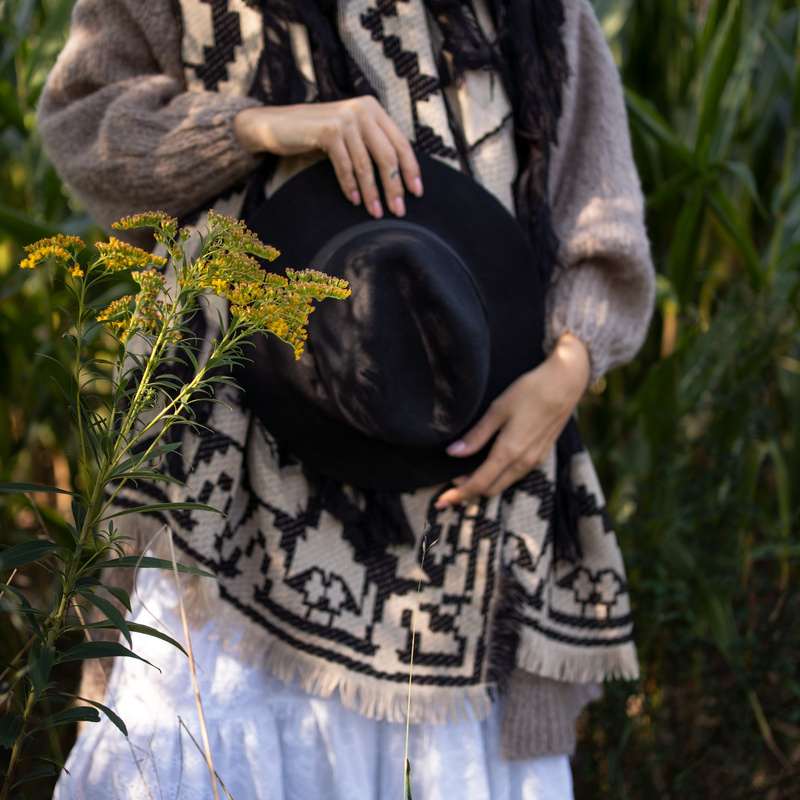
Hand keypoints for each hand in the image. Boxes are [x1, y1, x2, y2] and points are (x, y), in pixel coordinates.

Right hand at [234, 97, 421, 218]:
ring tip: (377, 213)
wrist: (278, 125)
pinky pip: (346, 166)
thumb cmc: (318, 135)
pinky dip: (351, 186)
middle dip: (395, 186)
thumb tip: (400, 178)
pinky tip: (355, 201)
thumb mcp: (351, 135)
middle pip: (388, 155)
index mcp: (374, 110)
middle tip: (399, 211)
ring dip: (373, 192)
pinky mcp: (329, 130)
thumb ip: (372, 144)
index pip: (401, 143)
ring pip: (367, 164)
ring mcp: (346, 118)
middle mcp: (363, 110)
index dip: (411, 169)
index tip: (417, 193)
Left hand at [434, 334, 590, 508]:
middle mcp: (523, 462)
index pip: (479, 483)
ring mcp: (535, 460)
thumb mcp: (498, 410)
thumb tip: (454, 453)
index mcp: (509, 452)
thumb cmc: (530, 392)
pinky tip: (489, 466)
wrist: (566, 383)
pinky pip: (516, 475)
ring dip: (484, 485)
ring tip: (464, 477)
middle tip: (448, 487)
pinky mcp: (541, 454)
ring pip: (504, 484)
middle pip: (491, 489)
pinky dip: (499, 477)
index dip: (458, 495)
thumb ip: (476, 436)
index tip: (442, 501)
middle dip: (469, 493)